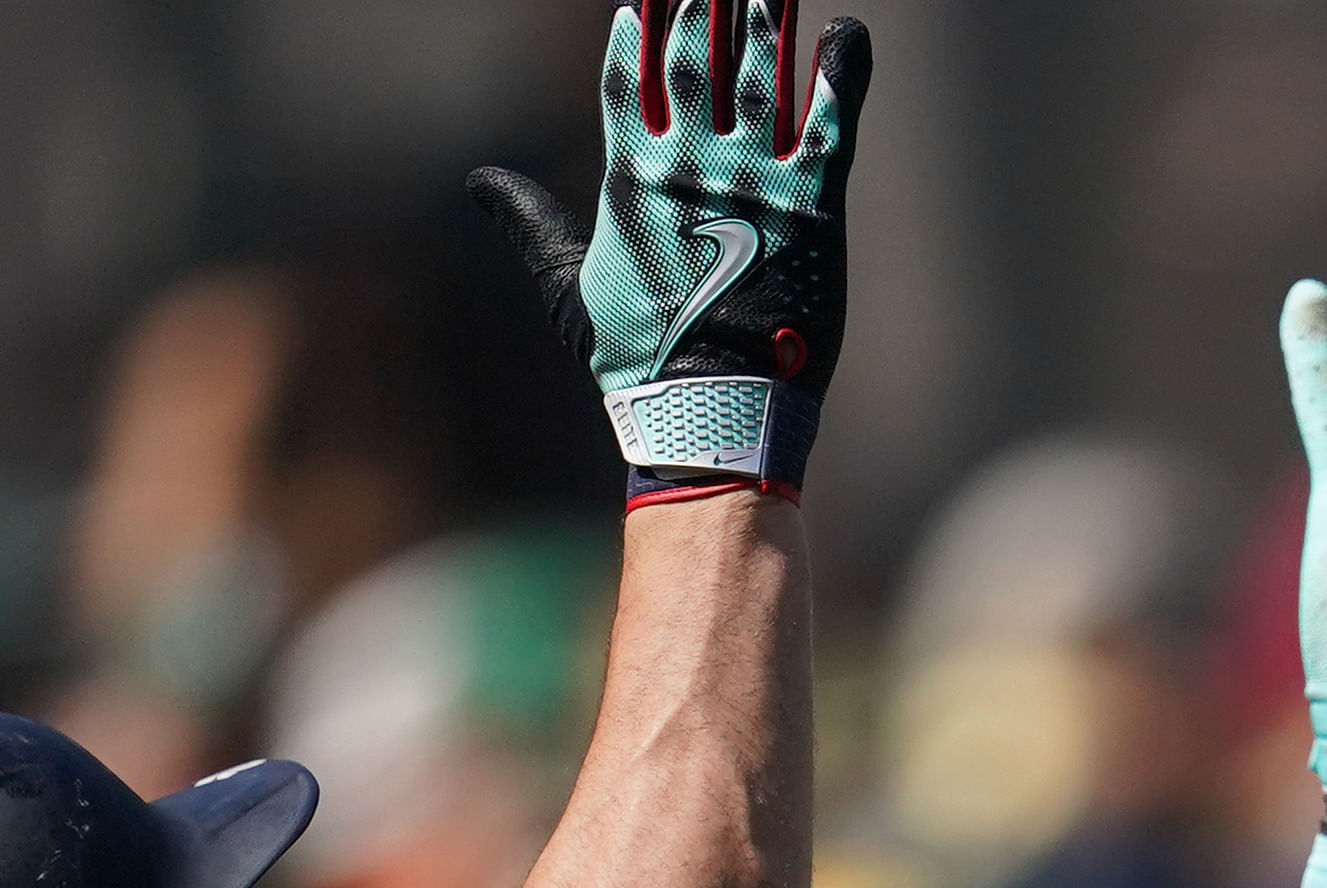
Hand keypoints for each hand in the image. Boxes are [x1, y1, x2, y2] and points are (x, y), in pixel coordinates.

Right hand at [472, 3, 870, 498]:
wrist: (714, 409)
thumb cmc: (641, 359)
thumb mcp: (569, 287)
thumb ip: (530, 222)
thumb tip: (481, 180)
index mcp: (630, 176)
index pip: (627, 75)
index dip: (638, 29)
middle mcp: (689, 161)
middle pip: (694, 56)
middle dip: (703, 4)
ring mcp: (753, 177)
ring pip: (760, 71)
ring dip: (766, 16)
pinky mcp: (813, 203)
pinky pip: (833, 118)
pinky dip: (841, 70)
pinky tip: (845, 31)